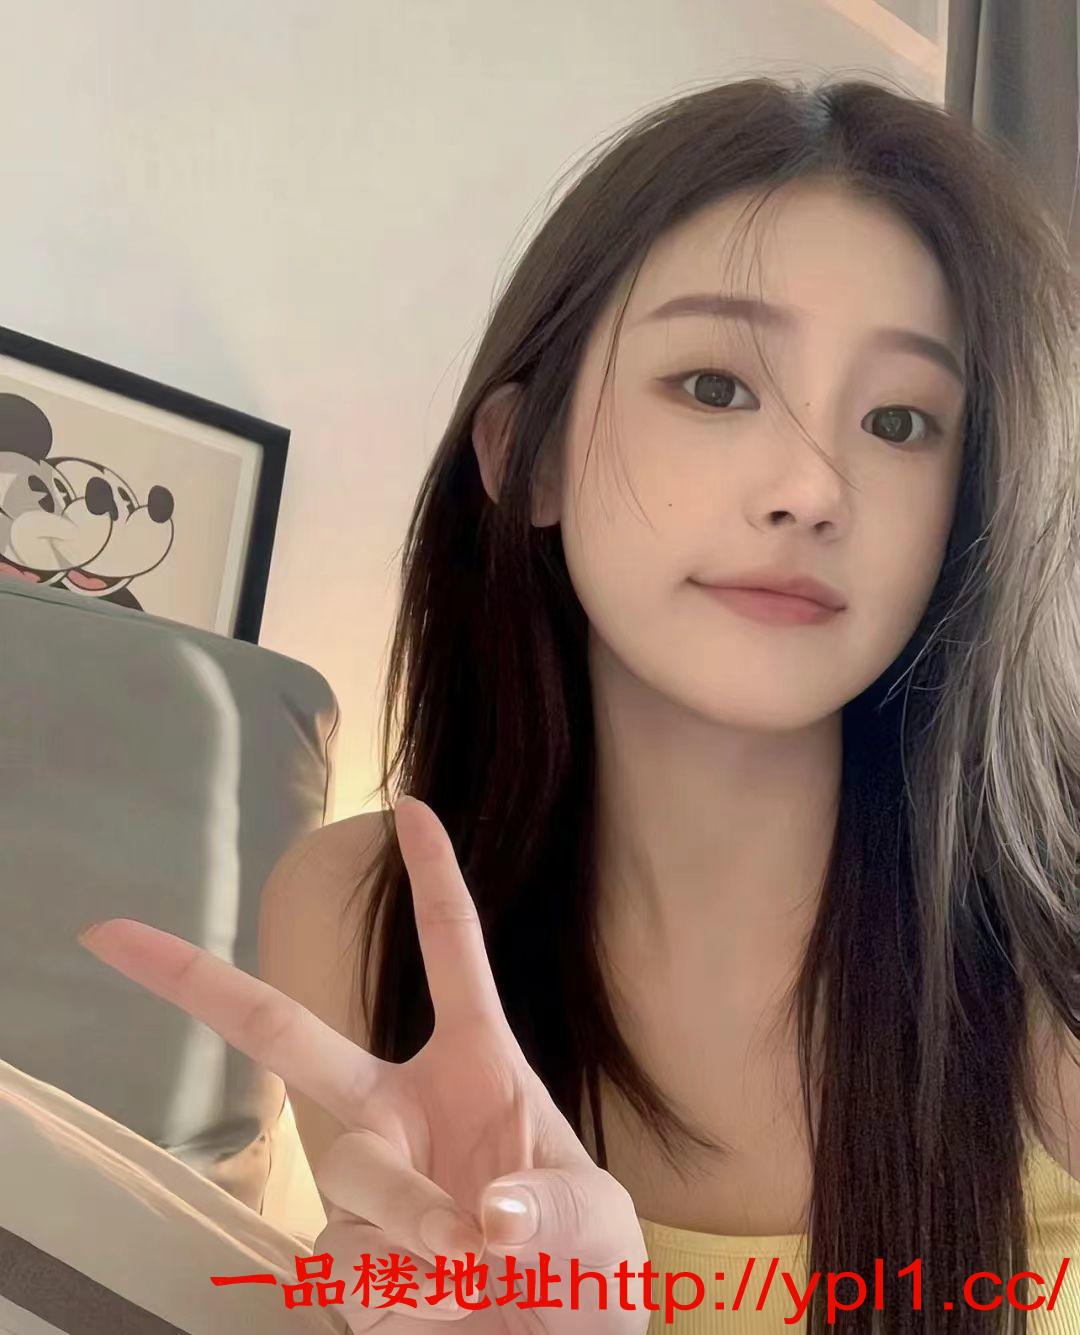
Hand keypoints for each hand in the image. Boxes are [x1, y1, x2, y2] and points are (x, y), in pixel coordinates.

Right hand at [77, 796, 649, 1332]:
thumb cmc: (583, 1275)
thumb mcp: (598, 1228)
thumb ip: (554, 1212)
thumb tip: (481, 1217)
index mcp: (477, 1068)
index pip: (452, 953)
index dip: (433, 877)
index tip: (412, 807)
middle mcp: (401, 1113)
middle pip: (288, 1038)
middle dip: (201, 983)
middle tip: (118, 937)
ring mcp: (366, 1187)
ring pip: (351, 1173)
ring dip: (416, 1223)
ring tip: (475, 1270)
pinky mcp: (344, 1263)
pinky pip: (352, 1265)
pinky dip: (409, 1297)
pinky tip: (447, 1313)